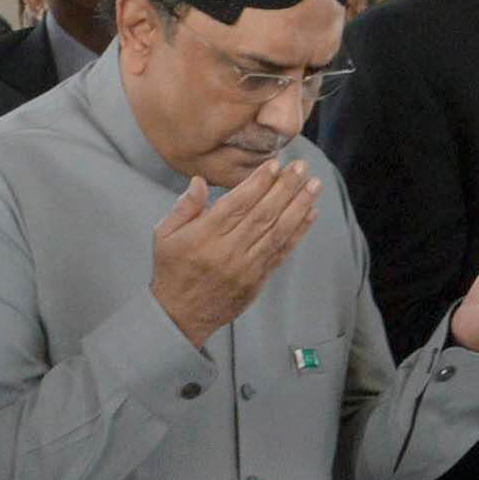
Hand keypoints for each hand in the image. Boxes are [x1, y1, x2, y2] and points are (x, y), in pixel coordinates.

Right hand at [150, 160, 322, 347]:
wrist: (180, 315)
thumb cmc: (172, 269)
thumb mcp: (164, 234)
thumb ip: (184, 207)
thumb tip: (199, 181)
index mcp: (204, 235)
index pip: (237, 203)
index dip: (258, 183)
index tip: (275, 164)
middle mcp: (228, 250)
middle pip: (262, 214)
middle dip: (285, 188)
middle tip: (302, 167)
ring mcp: (246, 266)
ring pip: (277, 231)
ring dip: (299, 206)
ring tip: (314, 185)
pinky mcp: (258, 278)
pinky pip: (281, 251)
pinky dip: (298, 232)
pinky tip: (310, 213)